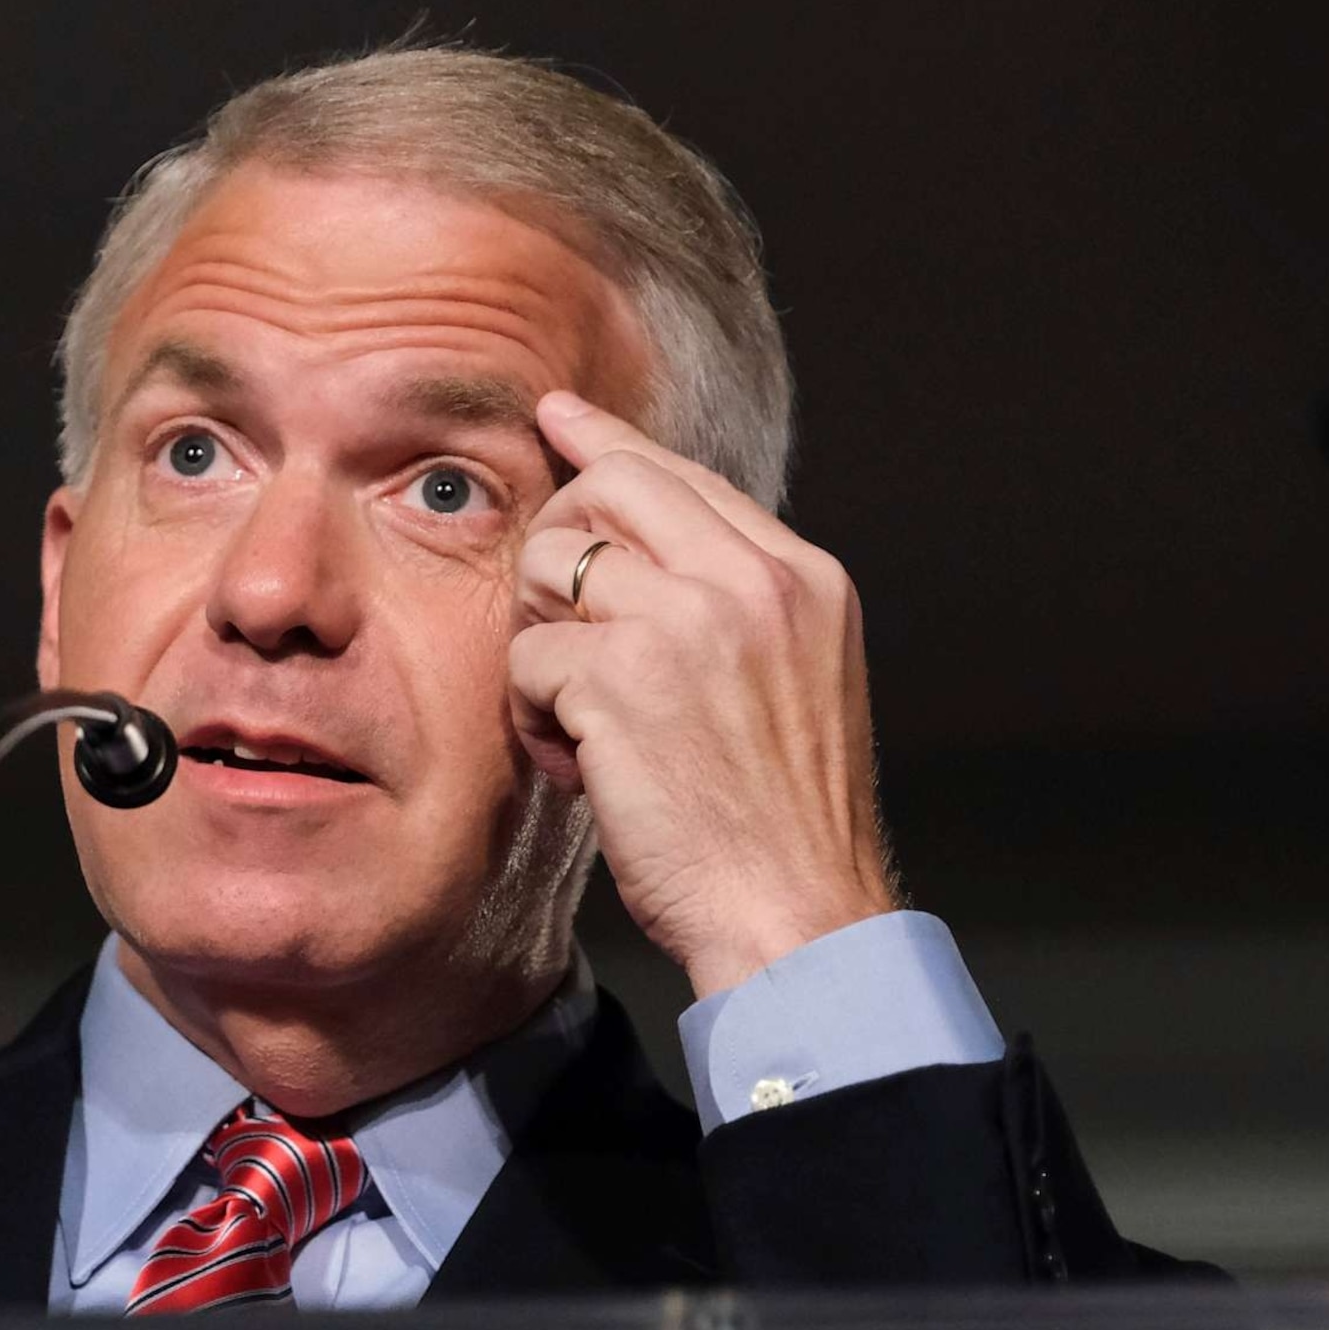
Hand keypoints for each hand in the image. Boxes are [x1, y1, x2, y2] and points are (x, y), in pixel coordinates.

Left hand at [506, 392, 897, 998]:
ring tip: (580, 721)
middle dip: (555, 546)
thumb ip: (732, 608)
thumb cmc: (777, 824)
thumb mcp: (790, 683)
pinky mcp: (622, 678)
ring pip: (550, 567)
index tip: (560, 417)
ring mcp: (688, 623)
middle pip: (606, 489)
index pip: (682, 474)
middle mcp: (751, 581)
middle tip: (554, 627)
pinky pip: (526, 659)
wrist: (798, 912)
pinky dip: (535, 719)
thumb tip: (636, 554)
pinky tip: (583, 768)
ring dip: (541, 649)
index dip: (607, 444)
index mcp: (801, 577)